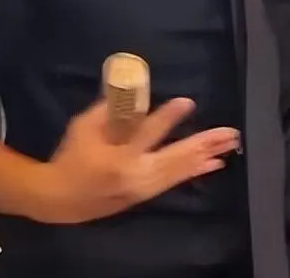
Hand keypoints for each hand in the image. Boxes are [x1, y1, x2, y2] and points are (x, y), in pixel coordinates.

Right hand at [35, 97, 238, 223]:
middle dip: (203, 144)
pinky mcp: (146, 194)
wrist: (59, 199)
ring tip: (229, 146)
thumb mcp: (83, 127)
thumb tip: (132, 89)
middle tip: (229, 133)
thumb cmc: (72, 157)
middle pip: (174, 157)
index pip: (145, 133)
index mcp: (117, 156)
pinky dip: (195, 170)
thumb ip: (109, 109)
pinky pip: (175, 181)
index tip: (187, 102)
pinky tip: (214, 164)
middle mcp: (134, 174)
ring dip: (205, 156)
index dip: (166, 118)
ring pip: (180, 170)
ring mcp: (143, 187)